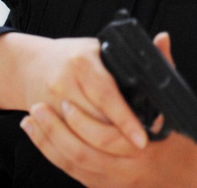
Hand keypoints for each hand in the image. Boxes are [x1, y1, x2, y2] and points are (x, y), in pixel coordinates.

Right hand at [0, 31, 147, 153]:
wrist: (33, 64)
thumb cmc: (75, 57)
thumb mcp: (101, 49)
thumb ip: (129, 55)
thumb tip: (162, 44)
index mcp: (83, 62)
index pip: (107, 95)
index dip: (125, 119)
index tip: (141, 139)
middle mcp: (65, 81)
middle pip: (95, 120)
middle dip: (119, 136)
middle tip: (139, 146)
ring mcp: (51, 101)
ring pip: (81, 134)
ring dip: (103, 146)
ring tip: (123, 152)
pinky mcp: (43, 118)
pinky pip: (67, 140)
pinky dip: (84, 146)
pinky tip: (98, 150)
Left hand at [15, 33, 196, 186]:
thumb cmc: (189, 147)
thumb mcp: (180, 109)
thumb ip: (167, 71)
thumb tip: (161, 38)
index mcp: (145, 145)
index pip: (106, 132)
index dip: (81, 119)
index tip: (64, 101)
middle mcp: (128, 170)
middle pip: (80, 151)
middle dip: (55, 129)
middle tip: (37, 108)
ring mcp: (116, 184)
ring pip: (73, 165)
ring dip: (48, 144)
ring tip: (31, 123)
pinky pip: (74, 176)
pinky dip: (56, 158)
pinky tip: (43, 143)